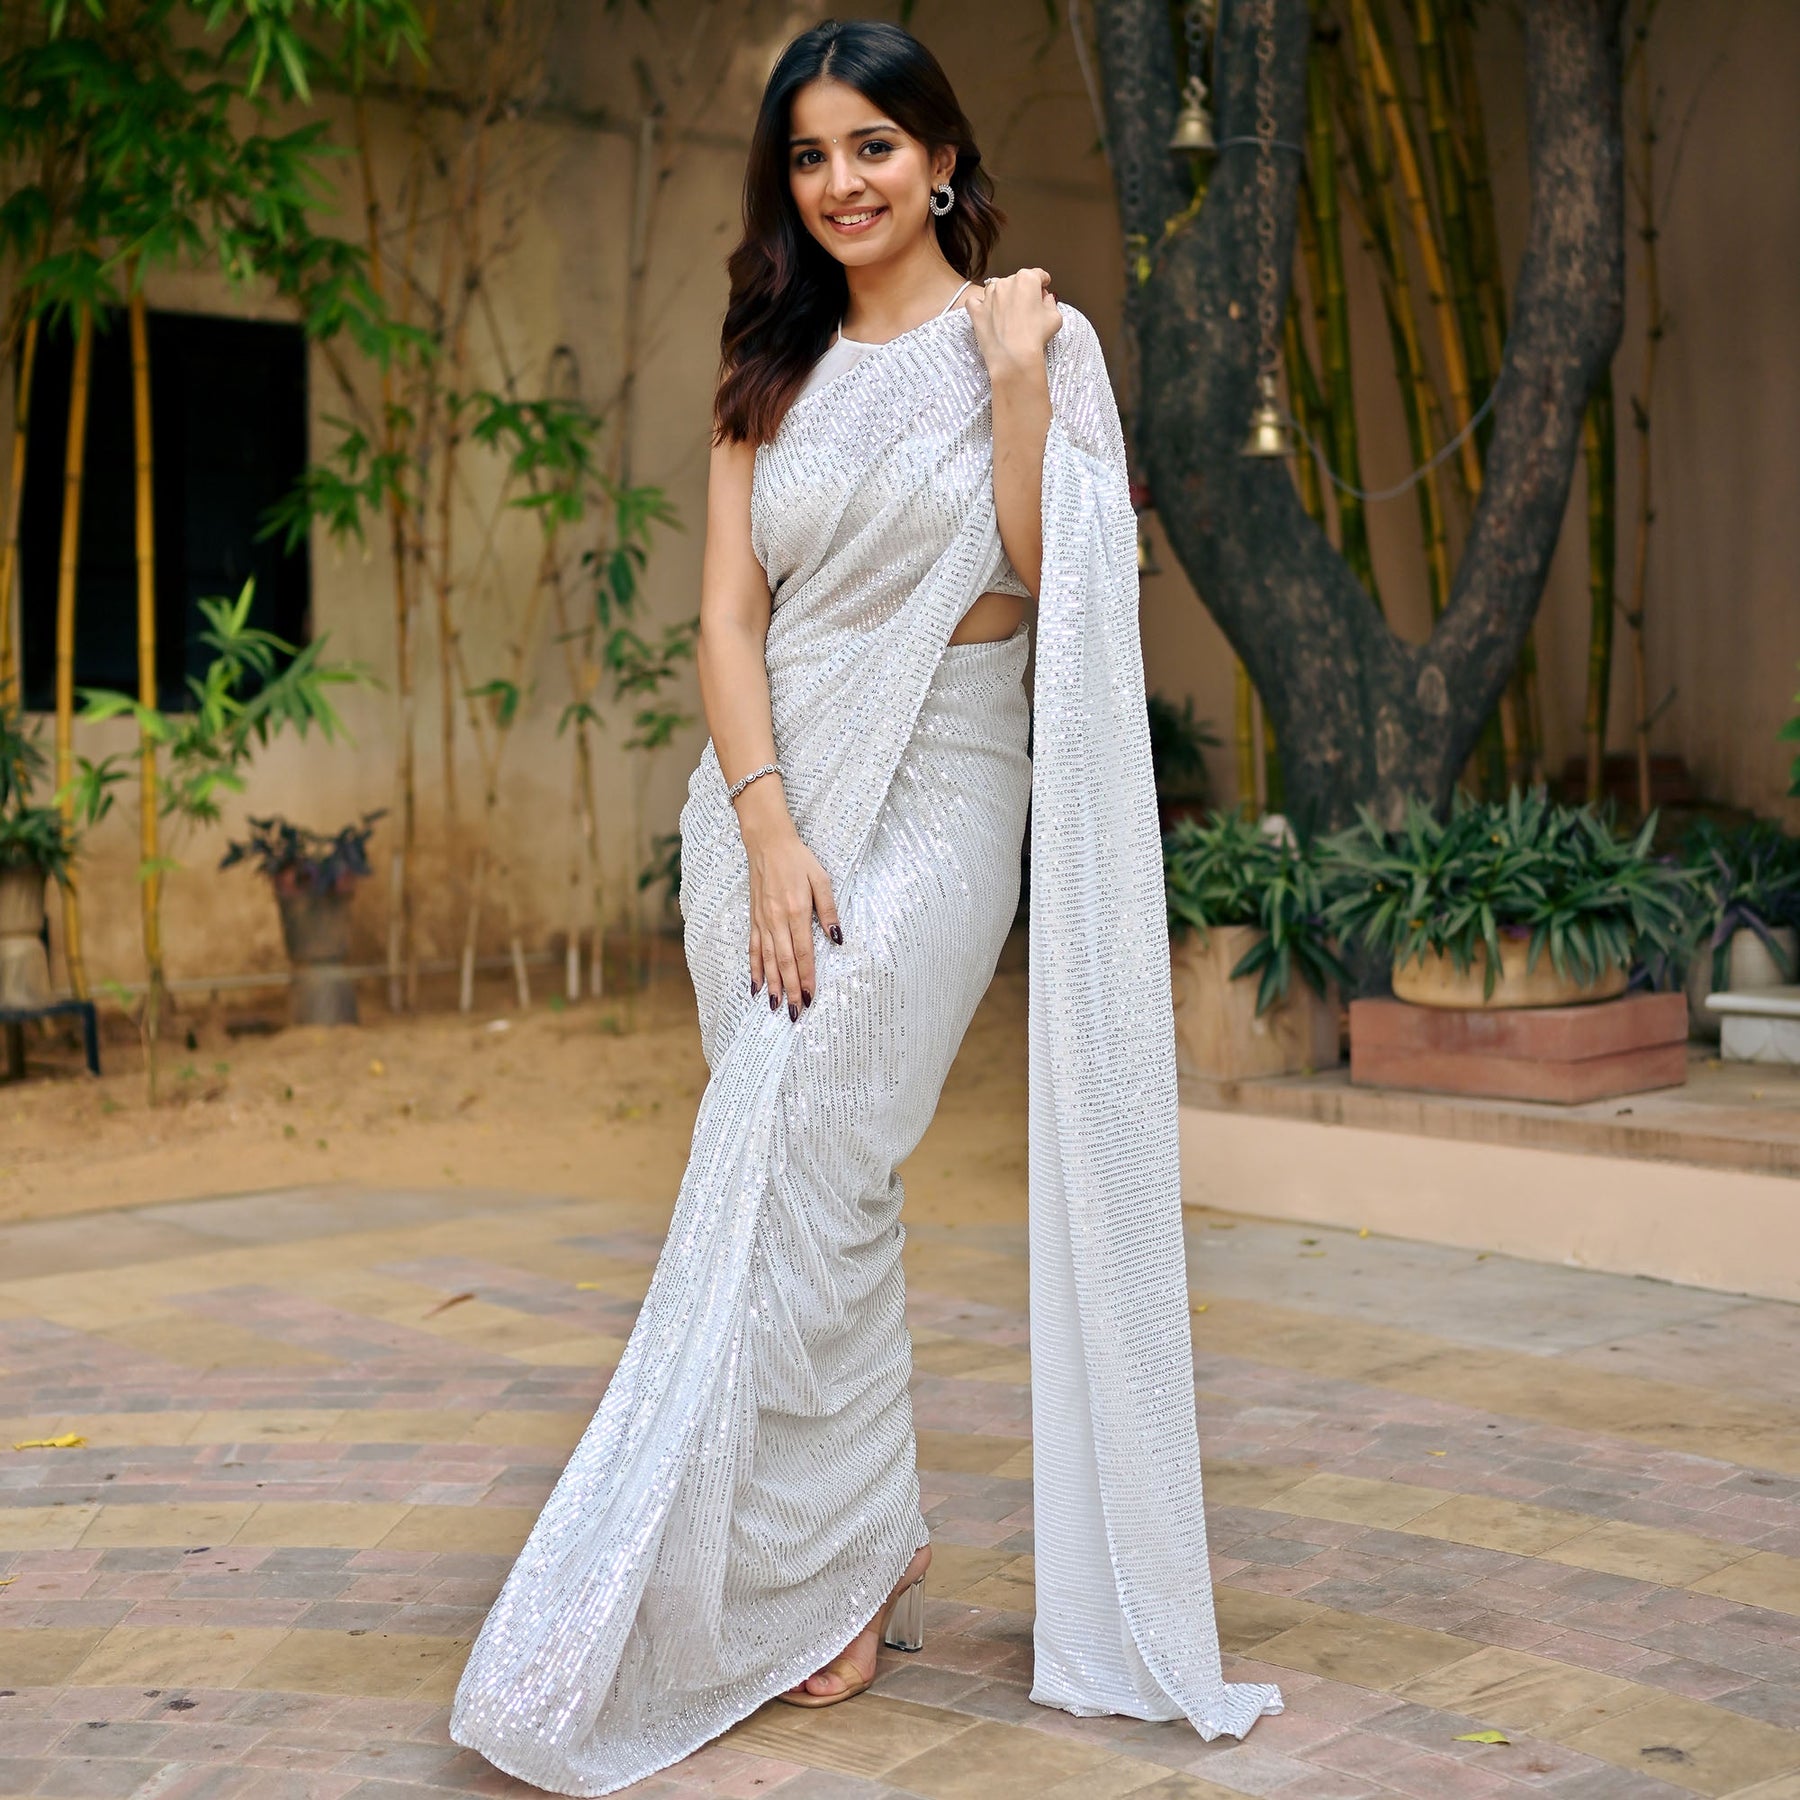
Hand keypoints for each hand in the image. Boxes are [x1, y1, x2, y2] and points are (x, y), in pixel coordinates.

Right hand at [739, 791, 839, 1020]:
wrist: (767, 843)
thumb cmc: (798, 860)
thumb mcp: (821, 880)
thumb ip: (829, 911)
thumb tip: (837, 940)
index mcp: (796, 912)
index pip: (803, 953)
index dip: (806, 978)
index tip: (810, 998)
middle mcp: (776, 921)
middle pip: (785, 963)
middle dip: (790, 990)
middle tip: (794, 1014)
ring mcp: (762, 921)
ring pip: (768, 960)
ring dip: (772, 985)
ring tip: (775, 1007)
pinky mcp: (754, 919)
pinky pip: (754, 949)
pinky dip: (755, 969)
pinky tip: (755, 986)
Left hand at [964, 268, 1060, 381]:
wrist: (1013, 357)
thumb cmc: (1035, 337)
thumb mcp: (1055, 317)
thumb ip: (1051, 303)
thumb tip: (1047, 299)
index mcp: (1027, 280)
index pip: (1037, 274)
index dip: (1043, 281)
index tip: (1043, 286)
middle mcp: (1006, 283)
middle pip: (1016, 281)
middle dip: (1023, 292)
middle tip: (1028, 308)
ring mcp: (989, 296)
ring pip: (995, 289)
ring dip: (1002, 297)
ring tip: (1009, 314)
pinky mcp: (977, 311)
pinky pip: (975, 302)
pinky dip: (981, 306)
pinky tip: (988, 314)